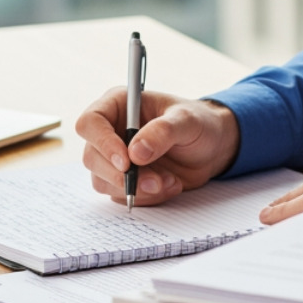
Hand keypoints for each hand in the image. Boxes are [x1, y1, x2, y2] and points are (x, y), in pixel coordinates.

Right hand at [75, 89, 240, 206]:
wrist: (211, 148)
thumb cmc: (198, 124)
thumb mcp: (187, 121)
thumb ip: (162, 132)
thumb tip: (135, 153)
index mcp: (119, 105)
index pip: (90, 123)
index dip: (102, 143)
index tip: (126, 162)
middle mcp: (111, 131)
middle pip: (92, 158)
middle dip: (122, 176)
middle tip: (154, 181)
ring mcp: (114, 158)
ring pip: (104, 181)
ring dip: (136, 189)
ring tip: (169, 181)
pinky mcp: (123, 179)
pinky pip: (121, 196)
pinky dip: (146, 197)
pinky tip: (169, 184)